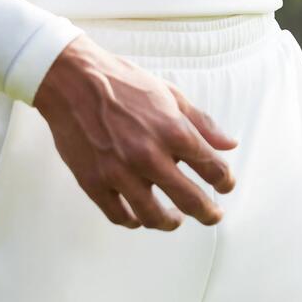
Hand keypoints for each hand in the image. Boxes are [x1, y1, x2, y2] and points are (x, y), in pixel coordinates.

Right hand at [33, 33, 237, 229]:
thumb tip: (229, 144)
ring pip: (154, 216)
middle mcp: (149, 156)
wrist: (72, 79)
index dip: (225, 181)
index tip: (226, 185)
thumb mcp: (169, 93)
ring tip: (175, 220)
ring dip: (170, 222)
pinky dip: (133, 221)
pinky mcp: (94, 182)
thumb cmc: (122, 82)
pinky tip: (139, 217)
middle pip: (190, 200)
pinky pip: (119, 215)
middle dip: (207, 212)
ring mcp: (120, 172)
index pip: (212, 167)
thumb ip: (201, 122)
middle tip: (213, 216)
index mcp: (173, 130)